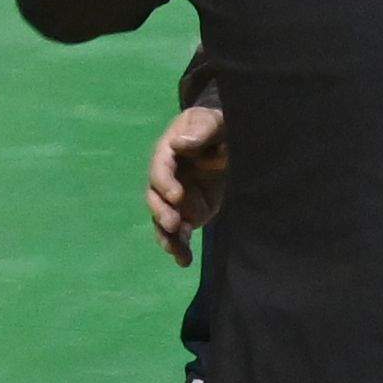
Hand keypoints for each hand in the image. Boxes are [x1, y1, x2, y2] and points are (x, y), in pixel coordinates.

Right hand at [148, 105, 226, 265]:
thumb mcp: (213, 121)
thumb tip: (180, 143)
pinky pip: (179, 232)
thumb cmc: (217, 126)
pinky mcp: (188, 213)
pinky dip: (180, 246)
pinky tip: (184, 260)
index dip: (164, 183)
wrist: (227, 141)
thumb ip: (201, 130)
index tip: (176, 195)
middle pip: (155, 198)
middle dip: (162, 212)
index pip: (160, 169)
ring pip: (163, 220)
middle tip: (173, 223)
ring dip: (167, 236)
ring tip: (176, 250)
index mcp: (167, 152)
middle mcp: (166, 178)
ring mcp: (175, 198)